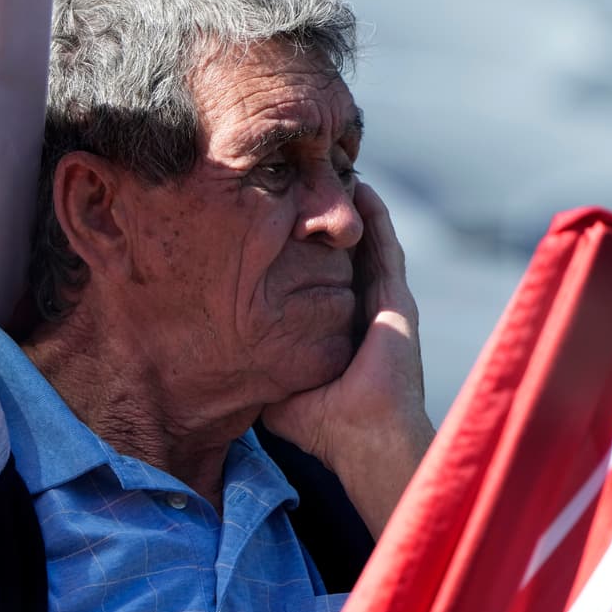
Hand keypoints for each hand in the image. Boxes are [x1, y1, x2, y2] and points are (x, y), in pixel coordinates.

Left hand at [262, 183, 434, 535]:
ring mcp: (383, 302)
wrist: (365, 437)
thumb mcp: (275, 387)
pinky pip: (386, 248)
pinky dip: (376, 218)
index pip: (318, 275)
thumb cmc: (321, 423)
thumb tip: (214, 354)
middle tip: (310, 182)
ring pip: (367, 241)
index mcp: (336, 324)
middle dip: (329, 218)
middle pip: (343, 251)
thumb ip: (256, 365)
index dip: (304, 247)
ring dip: (353, 210)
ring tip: (337, 174)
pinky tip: (363, 190)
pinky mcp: (397, 300)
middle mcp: (361, 308)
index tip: (279, 218)